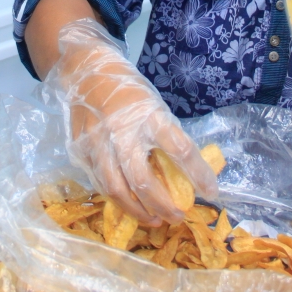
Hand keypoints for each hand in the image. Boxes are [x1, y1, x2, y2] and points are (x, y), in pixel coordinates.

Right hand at [42, 19, 217, 224]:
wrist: (87, 72)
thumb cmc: (128, 91)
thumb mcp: (155, 107)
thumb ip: (167, 136)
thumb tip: (187, 173)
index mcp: (149, 114)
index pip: (180, 149)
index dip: (199, 174)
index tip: (211, 192)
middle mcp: (122, 130)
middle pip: (143, 180)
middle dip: (163, 205)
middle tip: (177, 216)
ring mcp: (98, 142)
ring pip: (116, 189)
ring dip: (138, 211)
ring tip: (154, 220)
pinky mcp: (80, 150)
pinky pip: (99, 183)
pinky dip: (117, 199)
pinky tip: (130, 205)